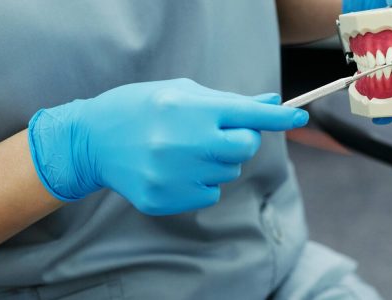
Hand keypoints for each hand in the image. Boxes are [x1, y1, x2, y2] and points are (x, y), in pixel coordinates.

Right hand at [27, 79, 307, 215]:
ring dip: (215, 163)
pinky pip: (208, 194)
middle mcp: (187, 141)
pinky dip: (199, 184)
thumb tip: (269, 105)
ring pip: (227, 174)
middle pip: (243, 148)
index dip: (278, 118)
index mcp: (192, 108)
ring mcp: (175, 173)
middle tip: (216, 135)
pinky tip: (173, 170)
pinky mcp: (165, 198)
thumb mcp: (181, 93)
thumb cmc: (141, 109)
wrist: (93, 140)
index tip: (298, 118)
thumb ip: (228, 102)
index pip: (248, 115)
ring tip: (183, 151)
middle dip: (239, 141)